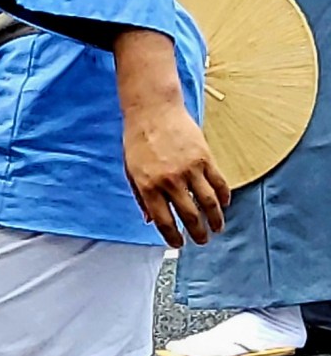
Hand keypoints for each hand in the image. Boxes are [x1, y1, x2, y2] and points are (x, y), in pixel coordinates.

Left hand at [125, 97, 228, 247]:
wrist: (153, 111)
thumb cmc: (138, 141)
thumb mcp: (130, 171)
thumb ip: (141, 196)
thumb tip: (149, 219)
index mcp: (148, 187)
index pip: (163, 220)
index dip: (172, 236)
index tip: (179, 244)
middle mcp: (169, 181)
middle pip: (189, 215)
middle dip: (197, 232)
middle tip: (202, 241)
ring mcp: (189, 170)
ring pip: (208, 202)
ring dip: (215, 219)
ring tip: (217, 228)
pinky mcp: (205, 158)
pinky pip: (218, 182)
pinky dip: (223, 196)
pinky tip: (224, 205)